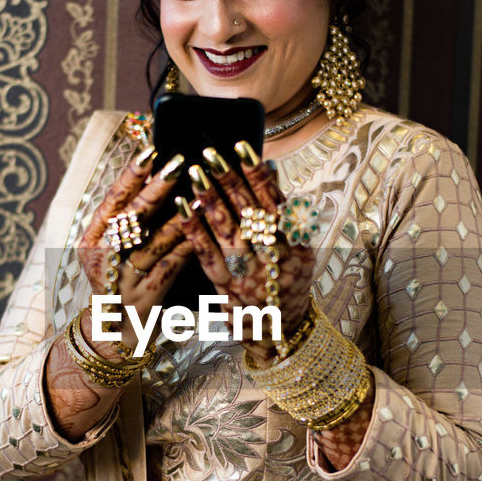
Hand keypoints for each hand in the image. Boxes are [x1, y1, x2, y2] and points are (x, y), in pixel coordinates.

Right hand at [78, 147, 192, 347]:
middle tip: (178, 163)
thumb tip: (159, 175)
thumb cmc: (120, 280)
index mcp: (91, 240)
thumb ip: (128, 220)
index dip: (131, 175)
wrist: (114, 335)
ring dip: (177, 217)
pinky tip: (203, 230)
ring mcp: (121, 280)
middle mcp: (102, 259)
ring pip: (151, 243)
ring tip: (199, 194)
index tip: (151, 150)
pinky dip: (186, 247)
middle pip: (130, 219)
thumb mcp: (112, 250)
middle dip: (155, 189)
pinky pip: (169, 268)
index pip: (111, 201)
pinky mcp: (144, 299)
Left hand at [178, 146, 312, 360]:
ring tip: (194, 173)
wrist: (283, 334)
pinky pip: (208, 256)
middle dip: (230, 179)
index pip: (275, 201)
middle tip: (210, 152)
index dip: (257, 173)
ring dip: (210, 200)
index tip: (241, 146)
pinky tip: (182, 209)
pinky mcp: (226, 288)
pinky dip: (194, 230)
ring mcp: (249, 274)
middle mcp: (273, 258)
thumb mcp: (299, 250)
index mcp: (294, 244)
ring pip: (228, 232)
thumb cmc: (288, 282)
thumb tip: (270, 170)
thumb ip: (285, 213)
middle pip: (249, 212)